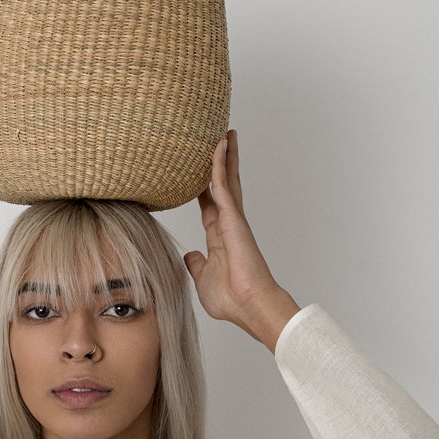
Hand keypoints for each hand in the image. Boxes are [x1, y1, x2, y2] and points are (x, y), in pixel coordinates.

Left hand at [182, 130, 292, 330]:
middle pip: (223, 186)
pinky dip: (219, 165)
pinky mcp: (234, 218)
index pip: (210, 207)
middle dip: (221, 164)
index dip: (203, 189)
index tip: (196, 175)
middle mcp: (228, 225)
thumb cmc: (232, 299)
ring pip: (227, 180)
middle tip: (220, 140)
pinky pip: (223, 186)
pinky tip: (218, 147)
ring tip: (224, 133)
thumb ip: (196, 265)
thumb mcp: (203, 279)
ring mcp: (233, 220)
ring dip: (225, 156)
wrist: (249, 305)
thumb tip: (189, 256)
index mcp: (220, 238)